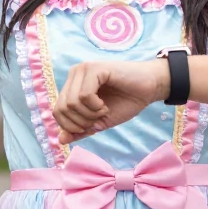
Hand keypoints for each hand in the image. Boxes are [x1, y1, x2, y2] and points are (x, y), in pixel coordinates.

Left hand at [54, 59, 168, 144]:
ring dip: (90, 114)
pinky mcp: (94, 68)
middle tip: (99, 117)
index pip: (57, 112)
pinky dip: (95, 106)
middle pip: (62, 109)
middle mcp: (74, 74)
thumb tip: (61, 140)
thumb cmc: (126, 102)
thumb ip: (80, 130)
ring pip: (71, 103)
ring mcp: (83, 69)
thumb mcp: (99, 121)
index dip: (73, 127)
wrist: (150, 88)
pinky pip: (84, 95)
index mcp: (72, 85)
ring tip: (104, 109)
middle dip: (82, 122)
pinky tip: (105, 104)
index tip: (92, 124)